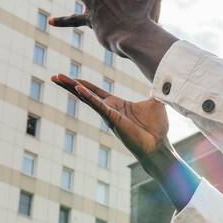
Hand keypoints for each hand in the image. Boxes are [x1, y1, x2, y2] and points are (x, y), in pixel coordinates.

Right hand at [52, 75, 168, 161]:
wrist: (159, 145)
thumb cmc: (157, 129)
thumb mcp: (156, 103)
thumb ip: (157, 90)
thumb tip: (167, 78)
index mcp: (116, 104)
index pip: (95, 91)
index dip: (82, 83)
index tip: (68, 77)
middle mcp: (109, 109)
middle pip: (85, 94)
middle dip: (69, 85)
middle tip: (55, 77)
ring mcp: (109, 115)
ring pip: (87, 98)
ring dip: (73, 88)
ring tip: (58, 79)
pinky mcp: (113, 120)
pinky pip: (98, 106)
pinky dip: (88, 97)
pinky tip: (78, 88)